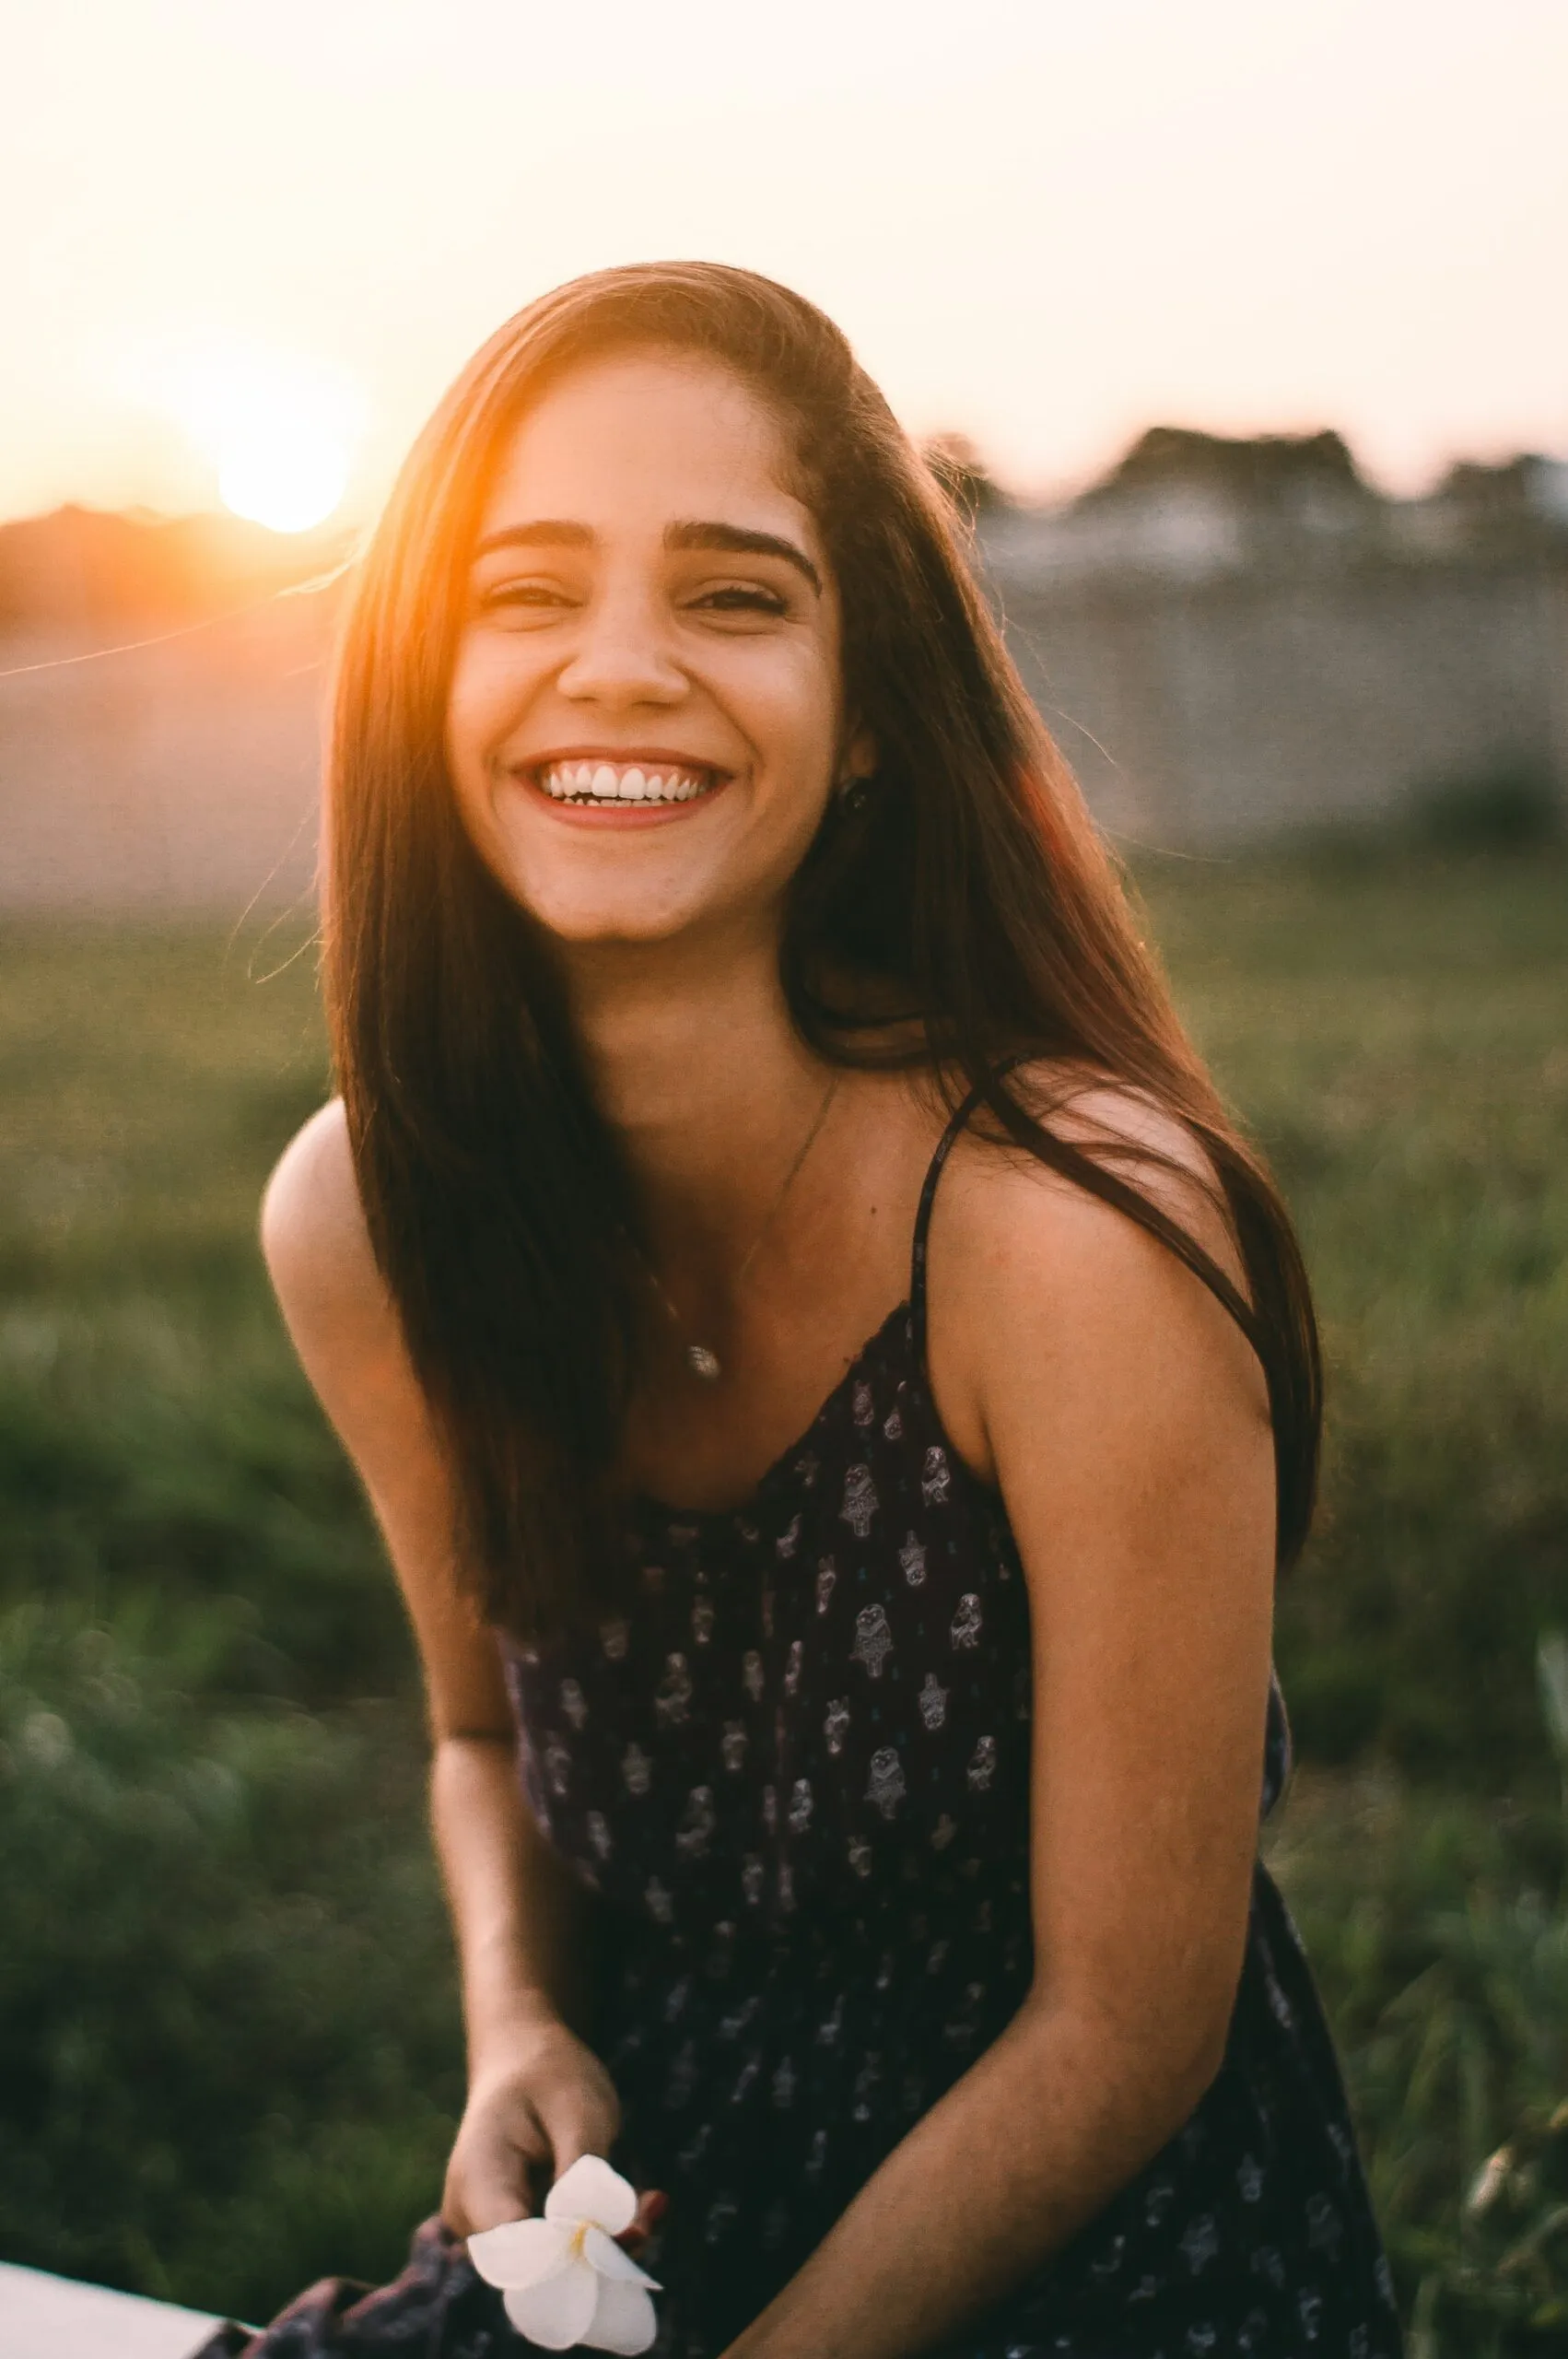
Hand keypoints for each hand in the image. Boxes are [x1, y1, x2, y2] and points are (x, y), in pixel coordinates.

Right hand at [442, 2014, 661, 2245]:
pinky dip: (597, 2230)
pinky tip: (637, 2203)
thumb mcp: (579, 2113)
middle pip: (537, 2267)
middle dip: (601, 2249)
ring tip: (653, 2201)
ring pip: (552, 2262)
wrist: (522, 2054)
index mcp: (477, 2182)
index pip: (518, 2257)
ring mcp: (487, 2228)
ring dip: (605, 2240)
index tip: (632, 2232)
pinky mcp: (510, 2231)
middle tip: (655, 2208)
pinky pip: (556, 2248)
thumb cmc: (549, 2073)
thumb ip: (584, 2181)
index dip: (574, 2259)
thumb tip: (594, 2242)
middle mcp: (471, 2217)